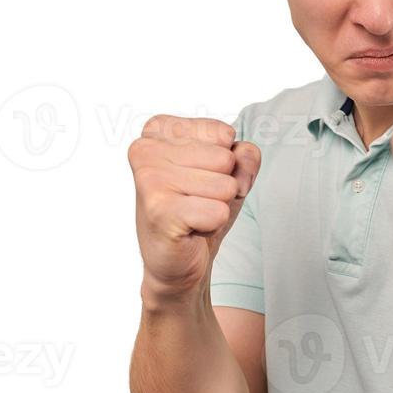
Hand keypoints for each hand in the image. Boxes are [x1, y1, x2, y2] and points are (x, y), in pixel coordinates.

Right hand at [128, 115, 260, 305]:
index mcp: (159, 130)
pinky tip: (190, 228)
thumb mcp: (230, 173)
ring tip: (193, 214)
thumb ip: (245, 154)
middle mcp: (147, 149)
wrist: (178, 262)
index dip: (226, 162)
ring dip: (217, 206)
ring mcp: (150, 178)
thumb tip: (241, 155)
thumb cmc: (199, 209)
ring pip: (225, 185)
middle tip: (197, 201)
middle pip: (226, 159)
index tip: (201, 178)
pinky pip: (219, 211)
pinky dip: (213, 224)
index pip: (224, 134)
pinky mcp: (159, 209)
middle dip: (222, 186)